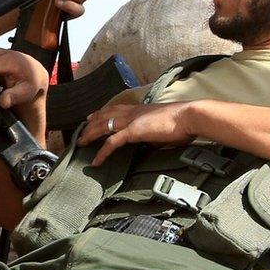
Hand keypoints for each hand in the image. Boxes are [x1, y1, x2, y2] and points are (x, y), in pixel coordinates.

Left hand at [78, 101, 199, 165]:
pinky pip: (112, 142)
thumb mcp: (163, 125)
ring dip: (90, 135)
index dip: (102, 112)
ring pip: (103, 126)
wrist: (188, 116)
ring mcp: (132, 120)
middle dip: (91, 123)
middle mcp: (133, 112)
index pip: (116, 108)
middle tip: (81, 131)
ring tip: (80, 143)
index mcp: (140, 109)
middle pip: (105, 115)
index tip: (93, 116)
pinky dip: (102, 152)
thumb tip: (152, 139)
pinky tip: (96, 160)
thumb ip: (153, 131)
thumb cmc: (182, 122)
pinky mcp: (133, 131)